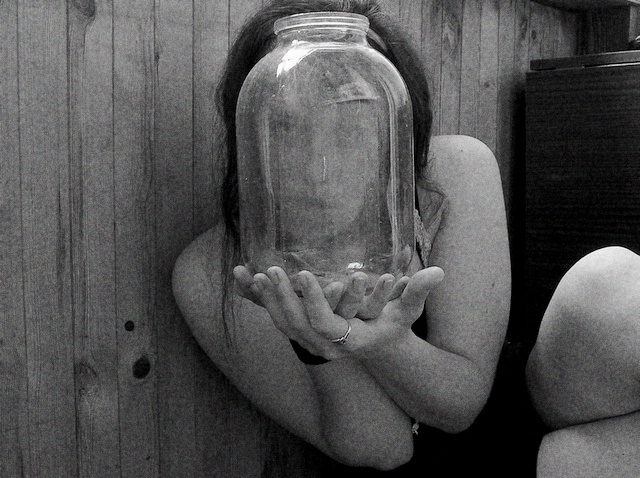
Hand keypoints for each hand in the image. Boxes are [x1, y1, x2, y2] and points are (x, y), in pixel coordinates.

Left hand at [234, 265, 443, 360]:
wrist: (380, 349)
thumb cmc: (394, 328)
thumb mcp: (407, 312)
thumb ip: (418, 292)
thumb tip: (438, 272)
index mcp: (348, 339)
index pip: (323, 323)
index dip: (311, 301)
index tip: (302, 274)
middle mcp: (326, 344)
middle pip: (295, 325)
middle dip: (282, 297)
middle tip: (272, 269)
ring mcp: (312, 342)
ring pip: (282, 324)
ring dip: (268, 300)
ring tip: (255, 274)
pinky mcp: (303, 333)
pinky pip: (278, 320)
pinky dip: (264, 303)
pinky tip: (251, 281)